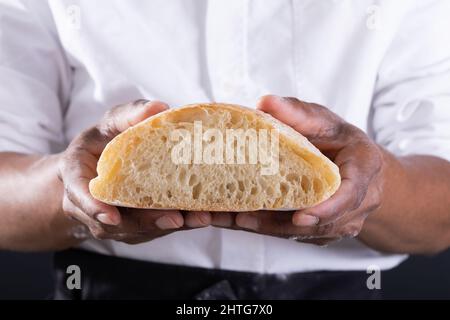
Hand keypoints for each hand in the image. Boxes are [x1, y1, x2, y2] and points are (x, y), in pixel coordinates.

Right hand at [58, 100, 210, 243]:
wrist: (97, 170)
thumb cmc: (103, 142)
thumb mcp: (110, 124)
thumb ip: (129, 115)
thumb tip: (159, 107)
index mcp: (77, 176)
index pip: (78, 193)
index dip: (93, 206)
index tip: (112, 216)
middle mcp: (91, 206)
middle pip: (116, 222)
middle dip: (148, 222)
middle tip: (175, 218)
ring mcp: (113, 222)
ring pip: (139, 230)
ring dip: (169, 226)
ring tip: (198, 218)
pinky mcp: (135, 228)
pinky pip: (154, 229)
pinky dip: (179, 224)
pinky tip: (203, 217)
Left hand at [211, 95, 383, 245]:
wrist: (355, 165)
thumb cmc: (339, 140)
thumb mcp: (323, 120)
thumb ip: (297, 112)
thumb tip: (265, 103)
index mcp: (363, 168)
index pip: (350, 194)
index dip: (327, 209)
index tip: (301, 217)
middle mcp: (358, 202)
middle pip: (321, 223)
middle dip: (280, 224)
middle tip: (244, 219)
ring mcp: (342, 221)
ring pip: (304, 233)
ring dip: (266, 229)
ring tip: (232, 220)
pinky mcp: (323, 232)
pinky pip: (296, 235)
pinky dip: (265, 228)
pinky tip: (235, 221)